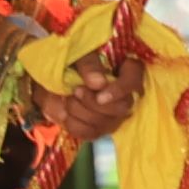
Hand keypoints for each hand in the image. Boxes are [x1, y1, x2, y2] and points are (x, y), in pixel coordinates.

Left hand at [32, 37, 153, 141]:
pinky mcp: (99, 128)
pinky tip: (66, 113)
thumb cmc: (72, 61)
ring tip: (68, 99)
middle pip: (121, 108)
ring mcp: (114, 115)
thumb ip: (89, 64)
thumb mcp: (78, 54)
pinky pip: (91, 134)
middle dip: (93, 103)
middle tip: (76, 91)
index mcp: (127, 70)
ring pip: (105, 123)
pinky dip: (74, 124)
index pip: (134, 81)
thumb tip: (99, 83)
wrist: (53, 79)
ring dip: (80, 112)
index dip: (120, 91)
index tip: (100, 96)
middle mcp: (126, 95)